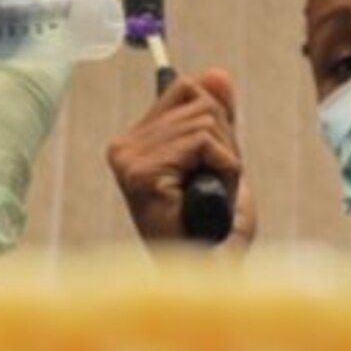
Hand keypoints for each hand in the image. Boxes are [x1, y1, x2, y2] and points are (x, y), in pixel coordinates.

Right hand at [106, 68, 256, 248]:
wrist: (209, 277)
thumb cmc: (214, 229)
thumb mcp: (221, 159)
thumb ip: (216, 114)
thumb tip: (218, 73)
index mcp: (133, 142)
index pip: (185, 87)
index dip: (216, 120)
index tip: (214, 158)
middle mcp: (124, 148)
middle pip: (201, 102)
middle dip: (225, 144)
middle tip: (215, 185)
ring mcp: (129, 161)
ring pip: (206, 122)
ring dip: (227, 161)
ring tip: (210, 195)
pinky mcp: (143, 173)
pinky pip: (205, 142)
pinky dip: (225, 168)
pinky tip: (208, 198)